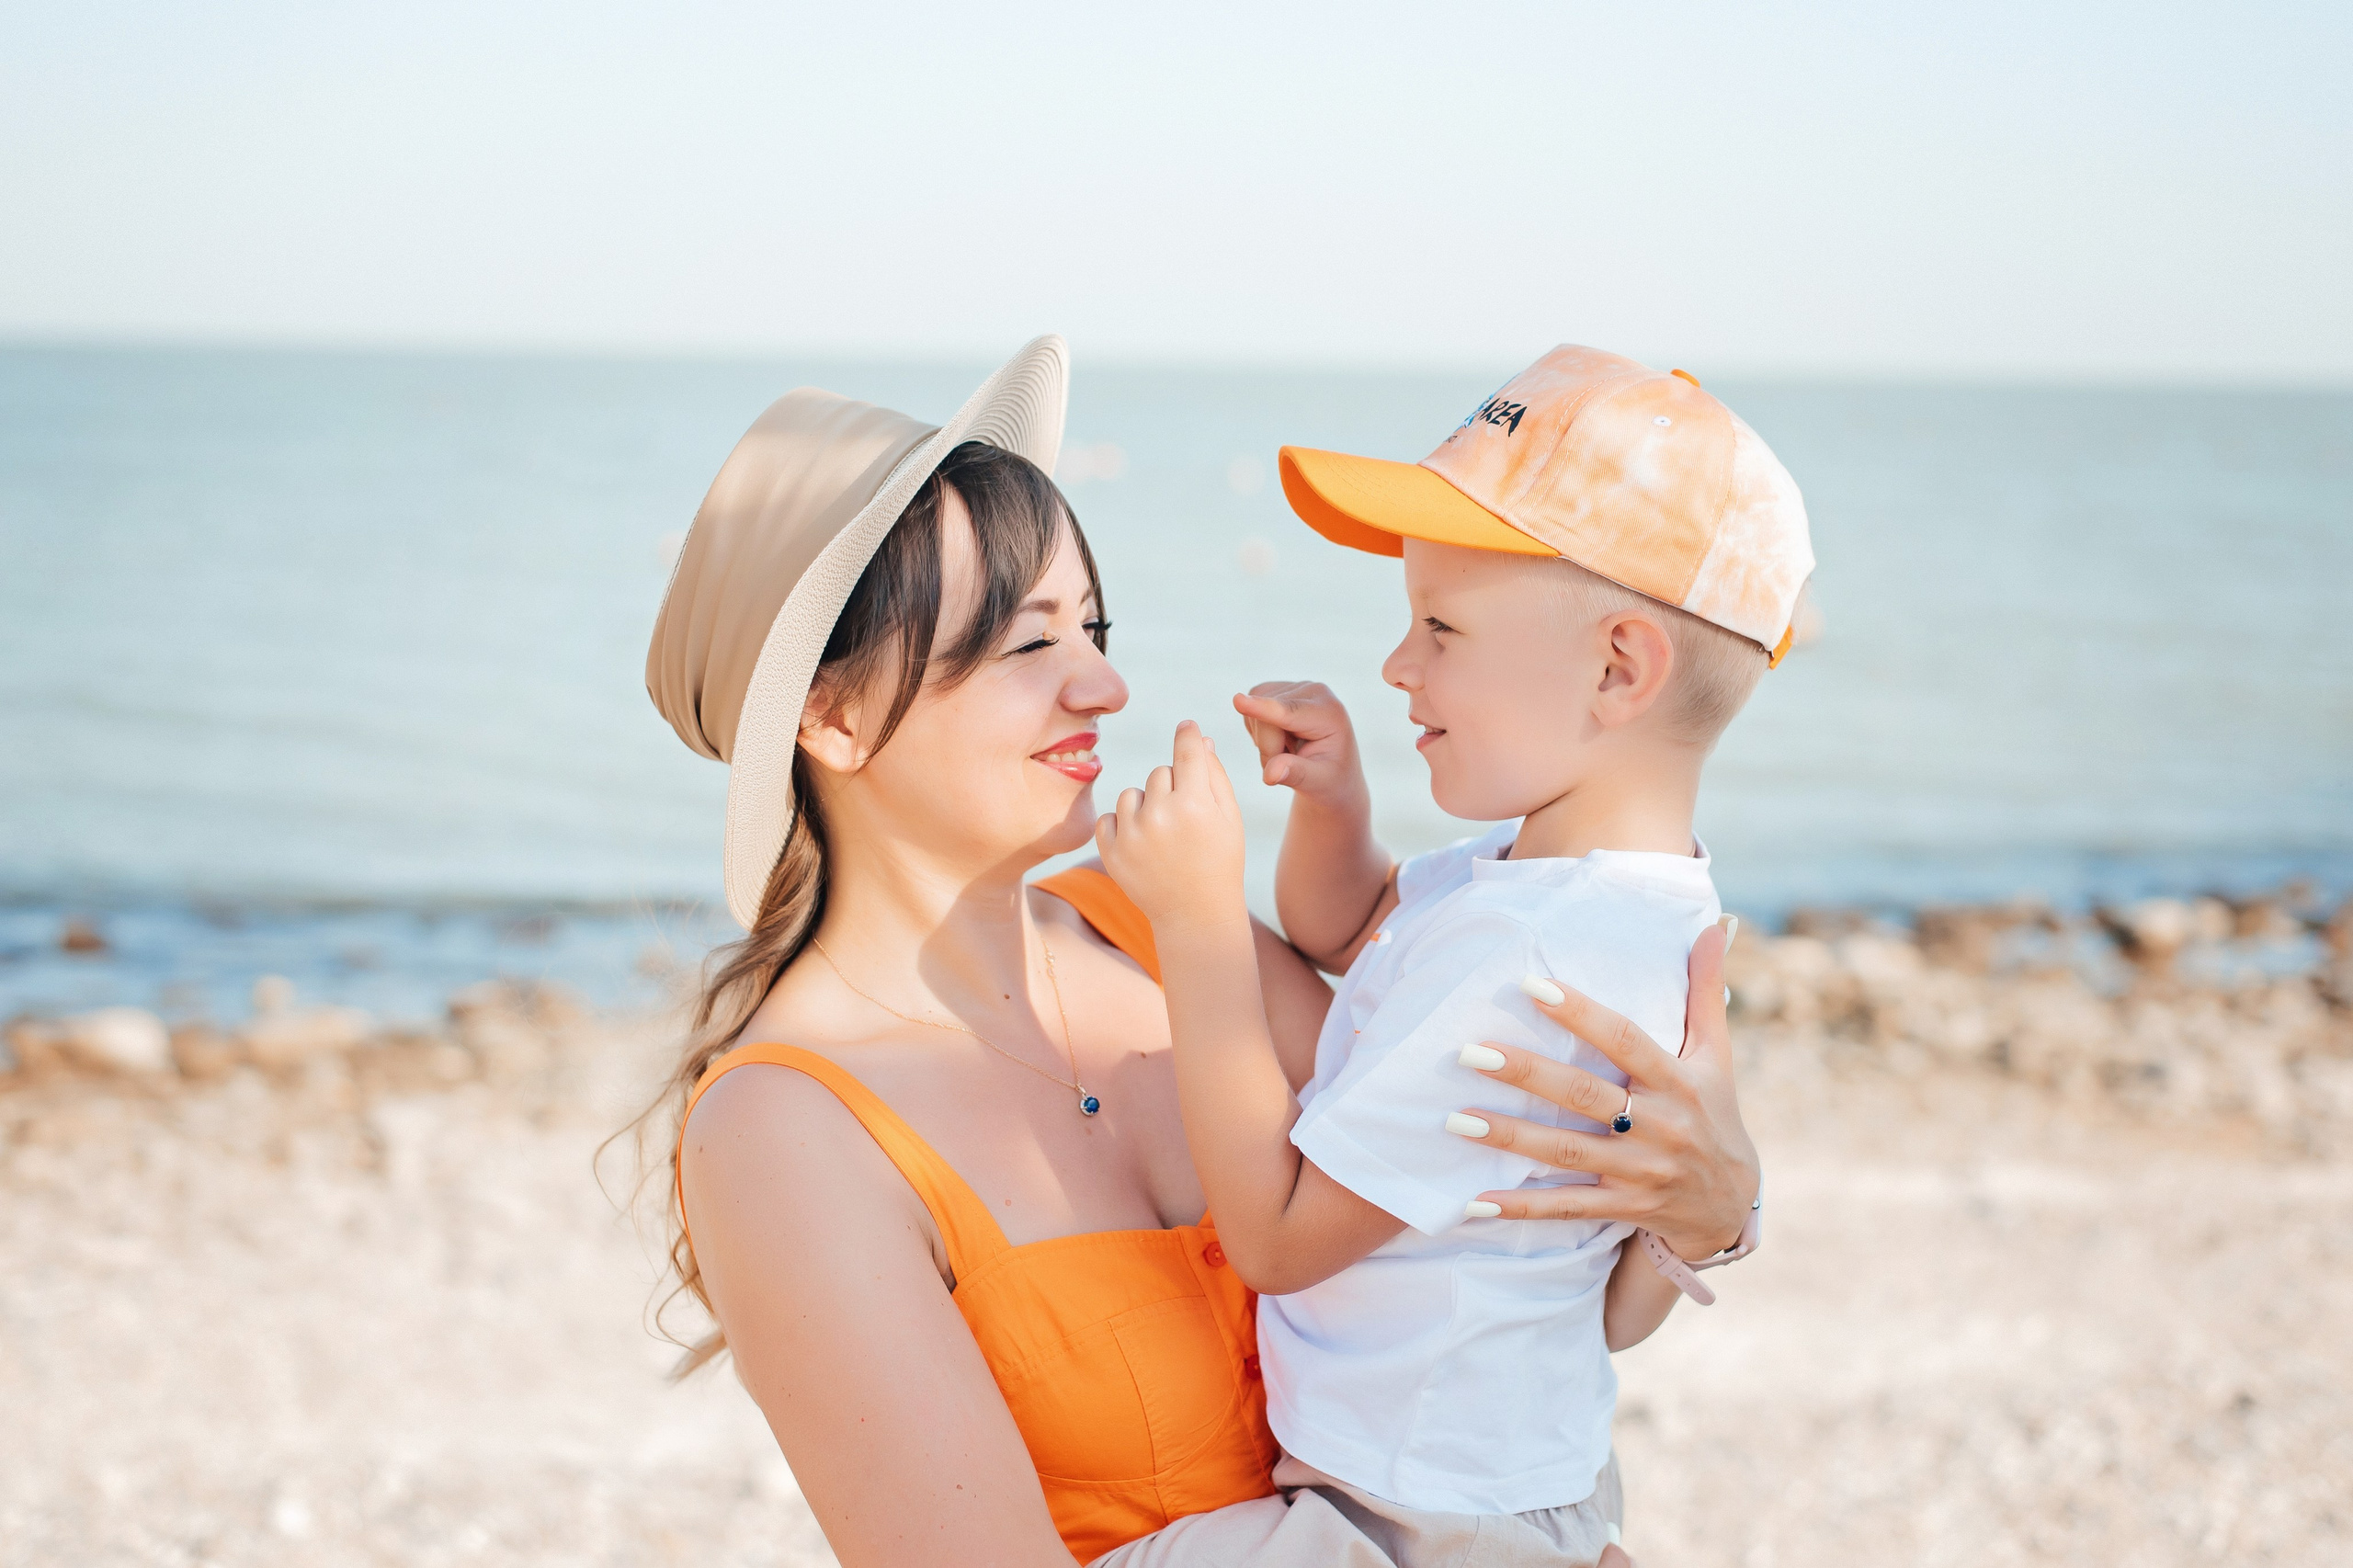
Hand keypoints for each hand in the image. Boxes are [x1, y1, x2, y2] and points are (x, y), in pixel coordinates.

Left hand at [1094, 721, 1246, 928]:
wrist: (1196, 916)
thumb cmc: (1220, 862)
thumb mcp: (1229, 819)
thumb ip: (1214, 775)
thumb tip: (1198, 737)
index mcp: (1195, 804)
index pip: (1186, 750)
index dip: (1187, 735)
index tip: (1186, 728)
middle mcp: (1161, 815)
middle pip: (1160, 772)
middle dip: (1173, 786)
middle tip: (1186, 817)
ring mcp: (1133, 835)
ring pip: (1131, 793)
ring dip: (1145, 805)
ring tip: (1163, 834)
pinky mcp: (1112, 853)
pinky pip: (1110, 818)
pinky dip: (1123, 826)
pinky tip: (1143, 845)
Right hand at [1231, 682, 1366, 814]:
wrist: (1334, 769)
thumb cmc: (1330, 778)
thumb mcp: (1319, 782)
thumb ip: (1296, 774)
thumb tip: (1270, 774)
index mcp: (1329, 713)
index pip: (1290, 712)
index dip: (1263, 709)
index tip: (1238, 701)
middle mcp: (1312, 692)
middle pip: (1266, 719)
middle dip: (1268, 750)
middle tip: (1285, 768)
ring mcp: (1293, 688)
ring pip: (1254, 713)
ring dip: (1263, 742)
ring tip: (1288, 752)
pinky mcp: (1276, 690)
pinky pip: (1250, 712)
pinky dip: (1258, 733)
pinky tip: (1281, 740)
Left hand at [1452, 921, 1756, 1261]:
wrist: (1731, 1206)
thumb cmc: (1715, 1113)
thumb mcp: (1718, 1055)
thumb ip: (1706, 991)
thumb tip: (1716, 924)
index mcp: (1677, 1081)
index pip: (1624, 1040)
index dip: (1580, 1013)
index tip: (1531, 985)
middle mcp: (1658, 1126)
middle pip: (1583, 1095)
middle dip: (1526, 1073)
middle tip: (1471, 1051)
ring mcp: (1639, 1172)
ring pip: (1567, 1153)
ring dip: (1510, 1137)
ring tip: (1456, 1118)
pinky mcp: (1622, 1208)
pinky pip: (1567, 1208)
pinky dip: (1522, 1206)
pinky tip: (1475, 1200)